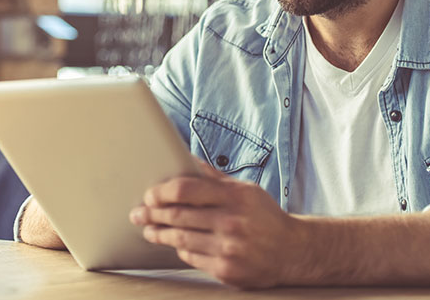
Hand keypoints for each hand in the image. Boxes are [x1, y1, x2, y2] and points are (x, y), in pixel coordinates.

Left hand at [129, 162, 303, 288]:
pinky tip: (172, 242)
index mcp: (234, 196)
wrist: (291, 250)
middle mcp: (231, 222)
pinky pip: (192, 258)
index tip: (150, 194)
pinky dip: (179, 248)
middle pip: (179, 216)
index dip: (163, 192)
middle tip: (138, 213)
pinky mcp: (226, 271)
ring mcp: (228, 248)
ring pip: (181, 239)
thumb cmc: (264, 215)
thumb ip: (214, 177)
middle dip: (153, 214)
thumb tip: (186, 158)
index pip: (187, 190)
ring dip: (159, 233)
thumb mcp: (245, 189)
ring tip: (148, 229)